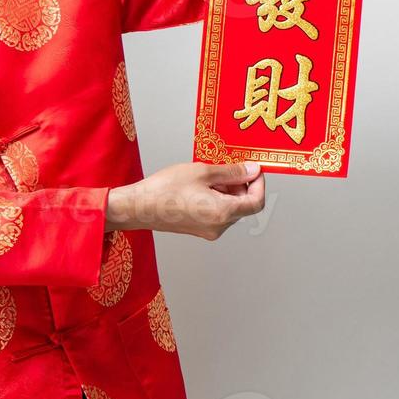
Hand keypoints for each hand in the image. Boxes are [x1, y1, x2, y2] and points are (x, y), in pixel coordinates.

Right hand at [106, 161, 266, 239]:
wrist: (140, 206)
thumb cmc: (165, 189)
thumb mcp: (203, 172)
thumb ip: (232, 172)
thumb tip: (251, 171)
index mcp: (223, 213)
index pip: (256, 202)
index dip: (259, 184)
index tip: (253, 170)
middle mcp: (219, 226)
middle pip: (243, 206)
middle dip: (240, 185)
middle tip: (226, 167)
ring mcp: (209, 231)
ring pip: (230, 209)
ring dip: (227, 191)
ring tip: (208, 175)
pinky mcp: (199, 229)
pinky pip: (217, 213)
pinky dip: (217, 198)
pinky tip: (200, 185)